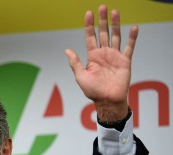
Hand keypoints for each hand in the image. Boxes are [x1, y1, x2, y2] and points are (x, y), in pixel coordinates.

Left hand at [65, 5, 137, 121]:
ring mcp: (114, 56)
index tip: (88, 13)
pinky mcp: (125, 61)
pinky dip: (132, 38)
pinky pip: (129, 47)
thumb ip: (75, 63)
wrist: (107, 100)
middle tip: (102, 7)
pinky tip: (134, 27)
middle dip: (102, 20)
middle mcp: (103, 54)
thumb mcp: (80, 77)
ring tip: (115, 12)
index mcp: (92, 56)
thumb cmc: (93, 91)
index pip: (90, 37)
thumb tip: (67, 51)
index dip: (89, 25)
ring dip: (116, 24)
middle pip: (103, 33)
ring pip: (115, 36)